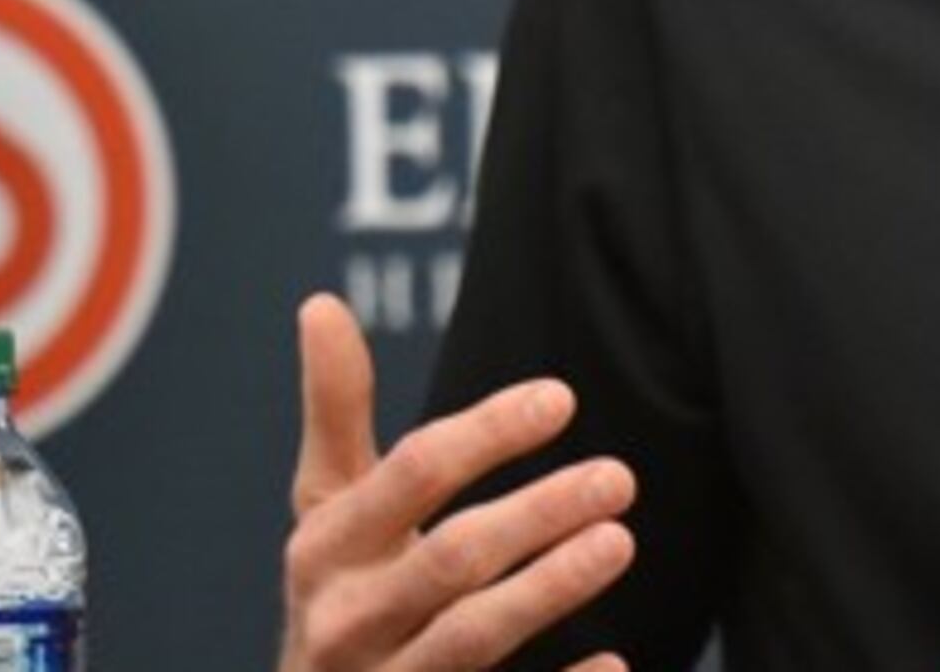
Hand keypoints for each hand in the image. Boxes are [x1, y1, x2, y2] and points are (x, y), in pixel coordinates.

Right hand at [278, 292, 636, 671]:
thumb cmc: (338, 592)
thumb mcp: (325, 505)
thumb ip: (334, 410)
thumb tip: (322, 303)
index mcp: (325, 548)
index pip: (411, 475)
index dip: (486, 434)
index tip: (559, 398)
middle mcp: (347, 620)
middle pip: (450, 559)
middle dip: (535, 513)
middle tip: (617, 477)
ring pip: (472, 638)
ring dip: (548, 589)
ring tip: (617, 540)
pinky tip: (613, 663)